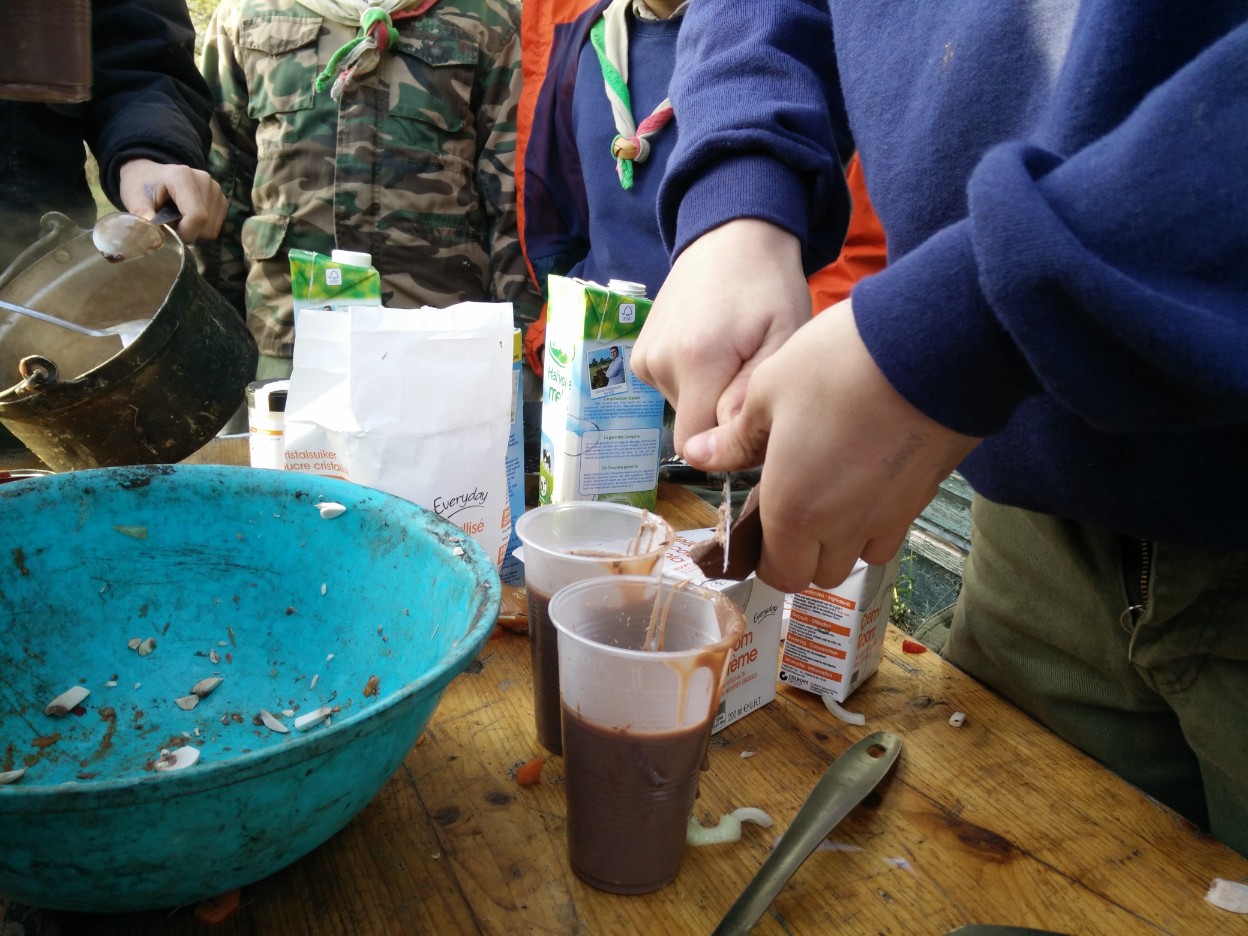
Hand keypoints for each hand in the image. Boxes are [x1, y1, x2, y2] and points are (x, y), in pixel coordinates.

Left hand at [117, 158, 227, 242]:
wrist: (149, 174)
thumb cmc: (140, 186)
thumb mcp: (134, 200)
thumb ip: (144, 218)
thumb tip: (155, 240)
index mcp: (183, 177)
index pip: (197, 216)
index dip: (185, 234)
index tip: (169, 235)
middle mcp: (205, 180)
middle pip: (205, 224)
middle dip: (187, 232)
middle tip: (168, 223)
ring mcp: (216, 189)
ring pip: (211, 229)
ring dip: (194, 231)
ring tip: (176, 218)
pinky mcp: (221, 198)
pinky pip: (216, 227)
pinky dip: (201, 229)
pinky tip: (187, 217)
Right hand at [631, 219, 810, 454]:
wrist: (730, 238)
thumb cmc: (769, 287)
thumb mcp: (784, 337)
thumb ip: (755, 392)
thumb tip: (726, 439)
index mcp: (698, 360)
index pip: (698, 446)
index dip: (730, 441)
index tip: (756, 414)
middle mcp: (659, 363)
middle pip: (692, 429)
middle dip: (722, 418)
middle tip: (751, 377)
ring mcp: (644, 359)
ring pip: (683, 410)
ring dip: (710, 398)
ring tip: (734, 357)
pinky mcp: (639, 356)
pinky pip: (671, 391)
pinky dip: (694, 383)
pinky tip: (713, 352)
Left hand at [684, 299, 981, 591]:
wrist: (931, 350)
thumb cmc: (838, 367)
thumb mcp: (769, 391)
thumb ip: (734, 438)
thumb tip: (698, 455)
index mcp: (795, 509)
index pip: (778, 573)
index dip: (766, 558)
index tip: (760, 526)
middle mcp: (843, 526)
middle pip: (821, 574)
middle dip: (804, 552)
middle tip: (794, 501)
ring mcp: (890, 515)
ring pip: (862, 555)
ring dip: (844, 539)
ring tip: (834, 488)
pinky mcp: (924, 495)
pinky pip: (895, 527)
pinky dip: (879, 518)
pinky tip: (871, 473)